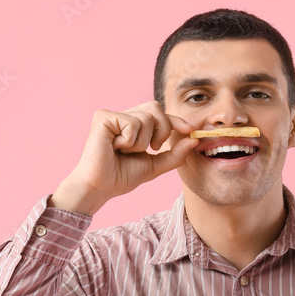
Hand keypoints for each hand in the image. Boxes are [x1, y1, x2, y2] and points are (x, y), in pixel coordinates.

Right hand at [55, 101, 200, 212]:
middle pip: (156, 108)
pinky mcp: (103, 117)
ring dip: (142, 142)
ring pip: (146, 117)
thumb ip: (174, 154)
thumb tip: (194, 140)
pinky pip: (132, 123)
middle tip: (152, 148)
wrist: (100, 187)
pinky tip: (115, 148)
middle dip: (162, 130)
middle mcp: (123, 116)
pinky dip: (130, 141)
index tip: (190, 130)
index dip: (176, 120)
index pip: (160, 115)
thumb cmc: (121, 177)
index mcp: (134, 126)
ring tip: (126, 151)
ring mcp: (113, 115)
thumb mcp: (154, 166)